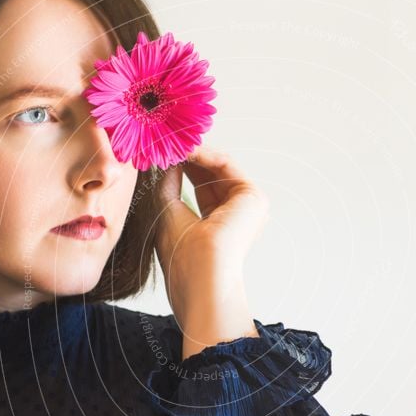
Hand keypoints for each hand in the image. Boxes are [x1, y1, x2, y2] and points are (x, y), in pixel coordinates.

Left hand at [154, 145, 269, 359]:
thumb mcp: (168, 212)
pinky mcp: (253, 197)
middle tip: (166, 140)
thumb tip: (166, 162)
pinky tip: (185, 150)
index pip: (201, 189)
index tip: (162, 153)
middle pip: (211, 176)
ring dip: (194, 153)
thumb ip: (169, 185)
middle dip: (189, 158)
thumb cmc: (183, 256)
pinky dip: (204, 155)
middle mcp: (237, 217)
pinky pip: (226, 166)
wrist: (202, 274)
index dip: (182, 169)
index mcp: (220, 226)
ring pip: (218, 168)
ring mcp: (248, 207)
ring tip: (171, 142)